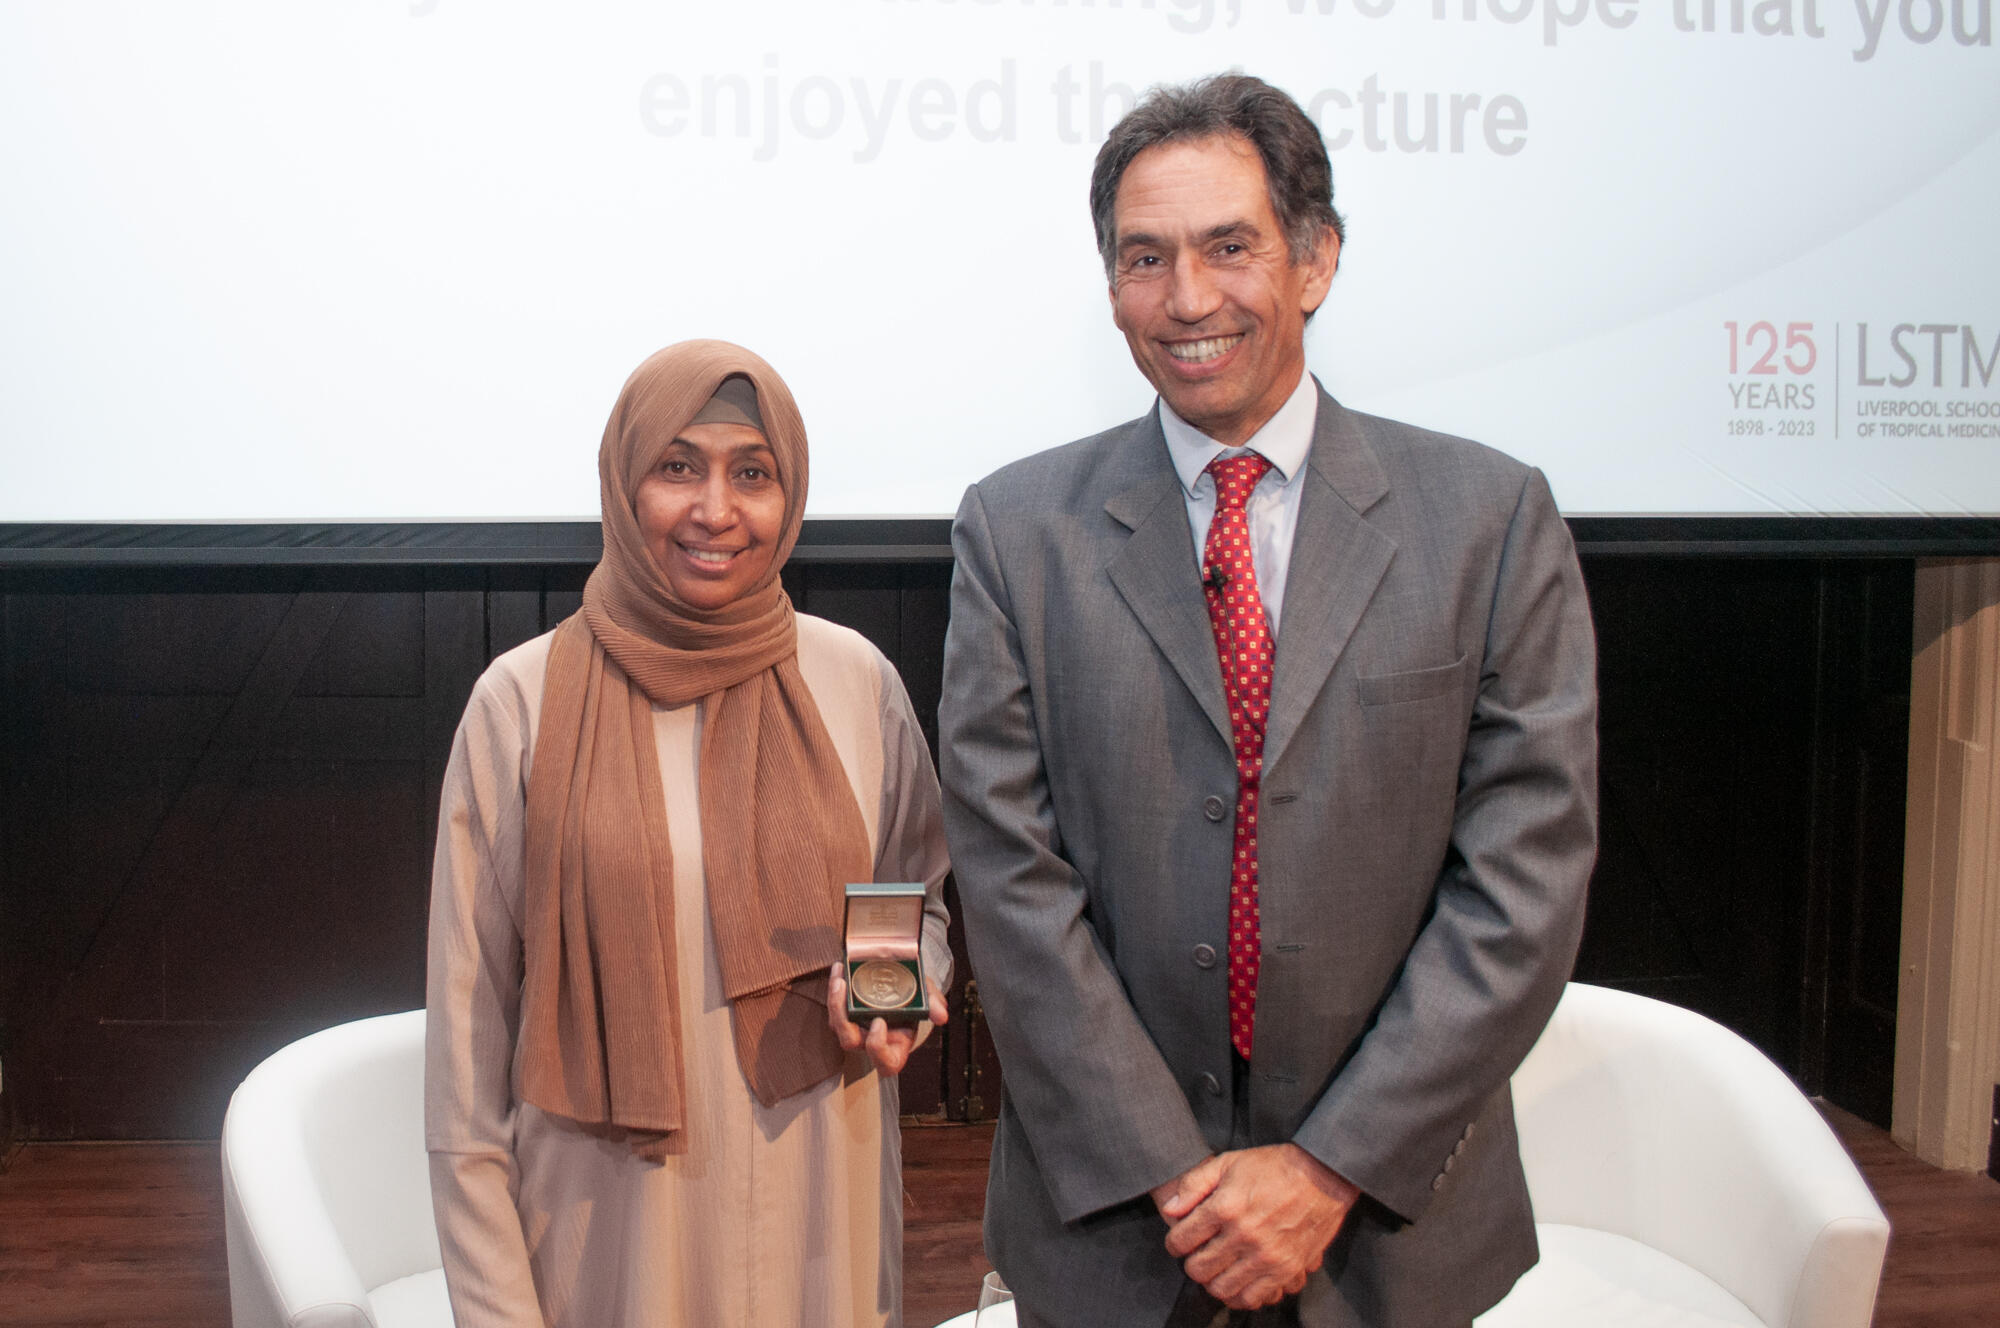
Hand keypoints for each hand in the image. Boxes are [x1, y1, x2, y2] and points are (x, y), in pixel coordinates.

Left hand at [825, 964, 947, 1075]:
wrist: (903, 982)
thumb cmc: (916, 997)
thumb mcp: (927, 997)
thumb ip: (933, 1005)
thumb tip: (942, 1015)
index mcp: (895, 1047)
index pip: (885, 1063)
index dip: (878, 1048)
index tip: (879, 1022)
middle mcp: (871, 1042)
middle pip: (850, 1042)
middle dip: (844, 1020)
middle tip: (847, 994)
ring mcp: (855, 1029)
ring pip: (837, 1025)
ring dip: (835, 1002)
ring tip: (840, 978)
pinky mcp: (844, 1014)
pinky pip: (834, 1007)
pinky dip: (835, 988)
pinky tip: (840, 969)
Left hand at [1156, 1144, 1359, 1310]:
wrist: (1322, 1177)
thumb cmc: (1272, 1167)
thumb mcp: (1228, 1162)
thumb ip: (1194, 1185)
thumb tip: (1170, 1210)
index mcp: (1226, 1207)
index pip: (1181, 1240)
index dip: (1174, 1243)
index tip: (1180, 1240)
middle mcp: (1244, 1235)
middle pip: (1198, 1269)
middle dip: (1192, 1263)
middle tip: (1199, 1254)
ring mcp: (1266, 1256)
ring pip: (1222, 1289)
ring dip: (1214, 1281)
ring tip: (1218, 1268)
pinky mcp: (1286, 1270)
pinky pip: (1253, 1298)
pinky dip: (1240, 1294)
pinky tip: (1239, 1280)